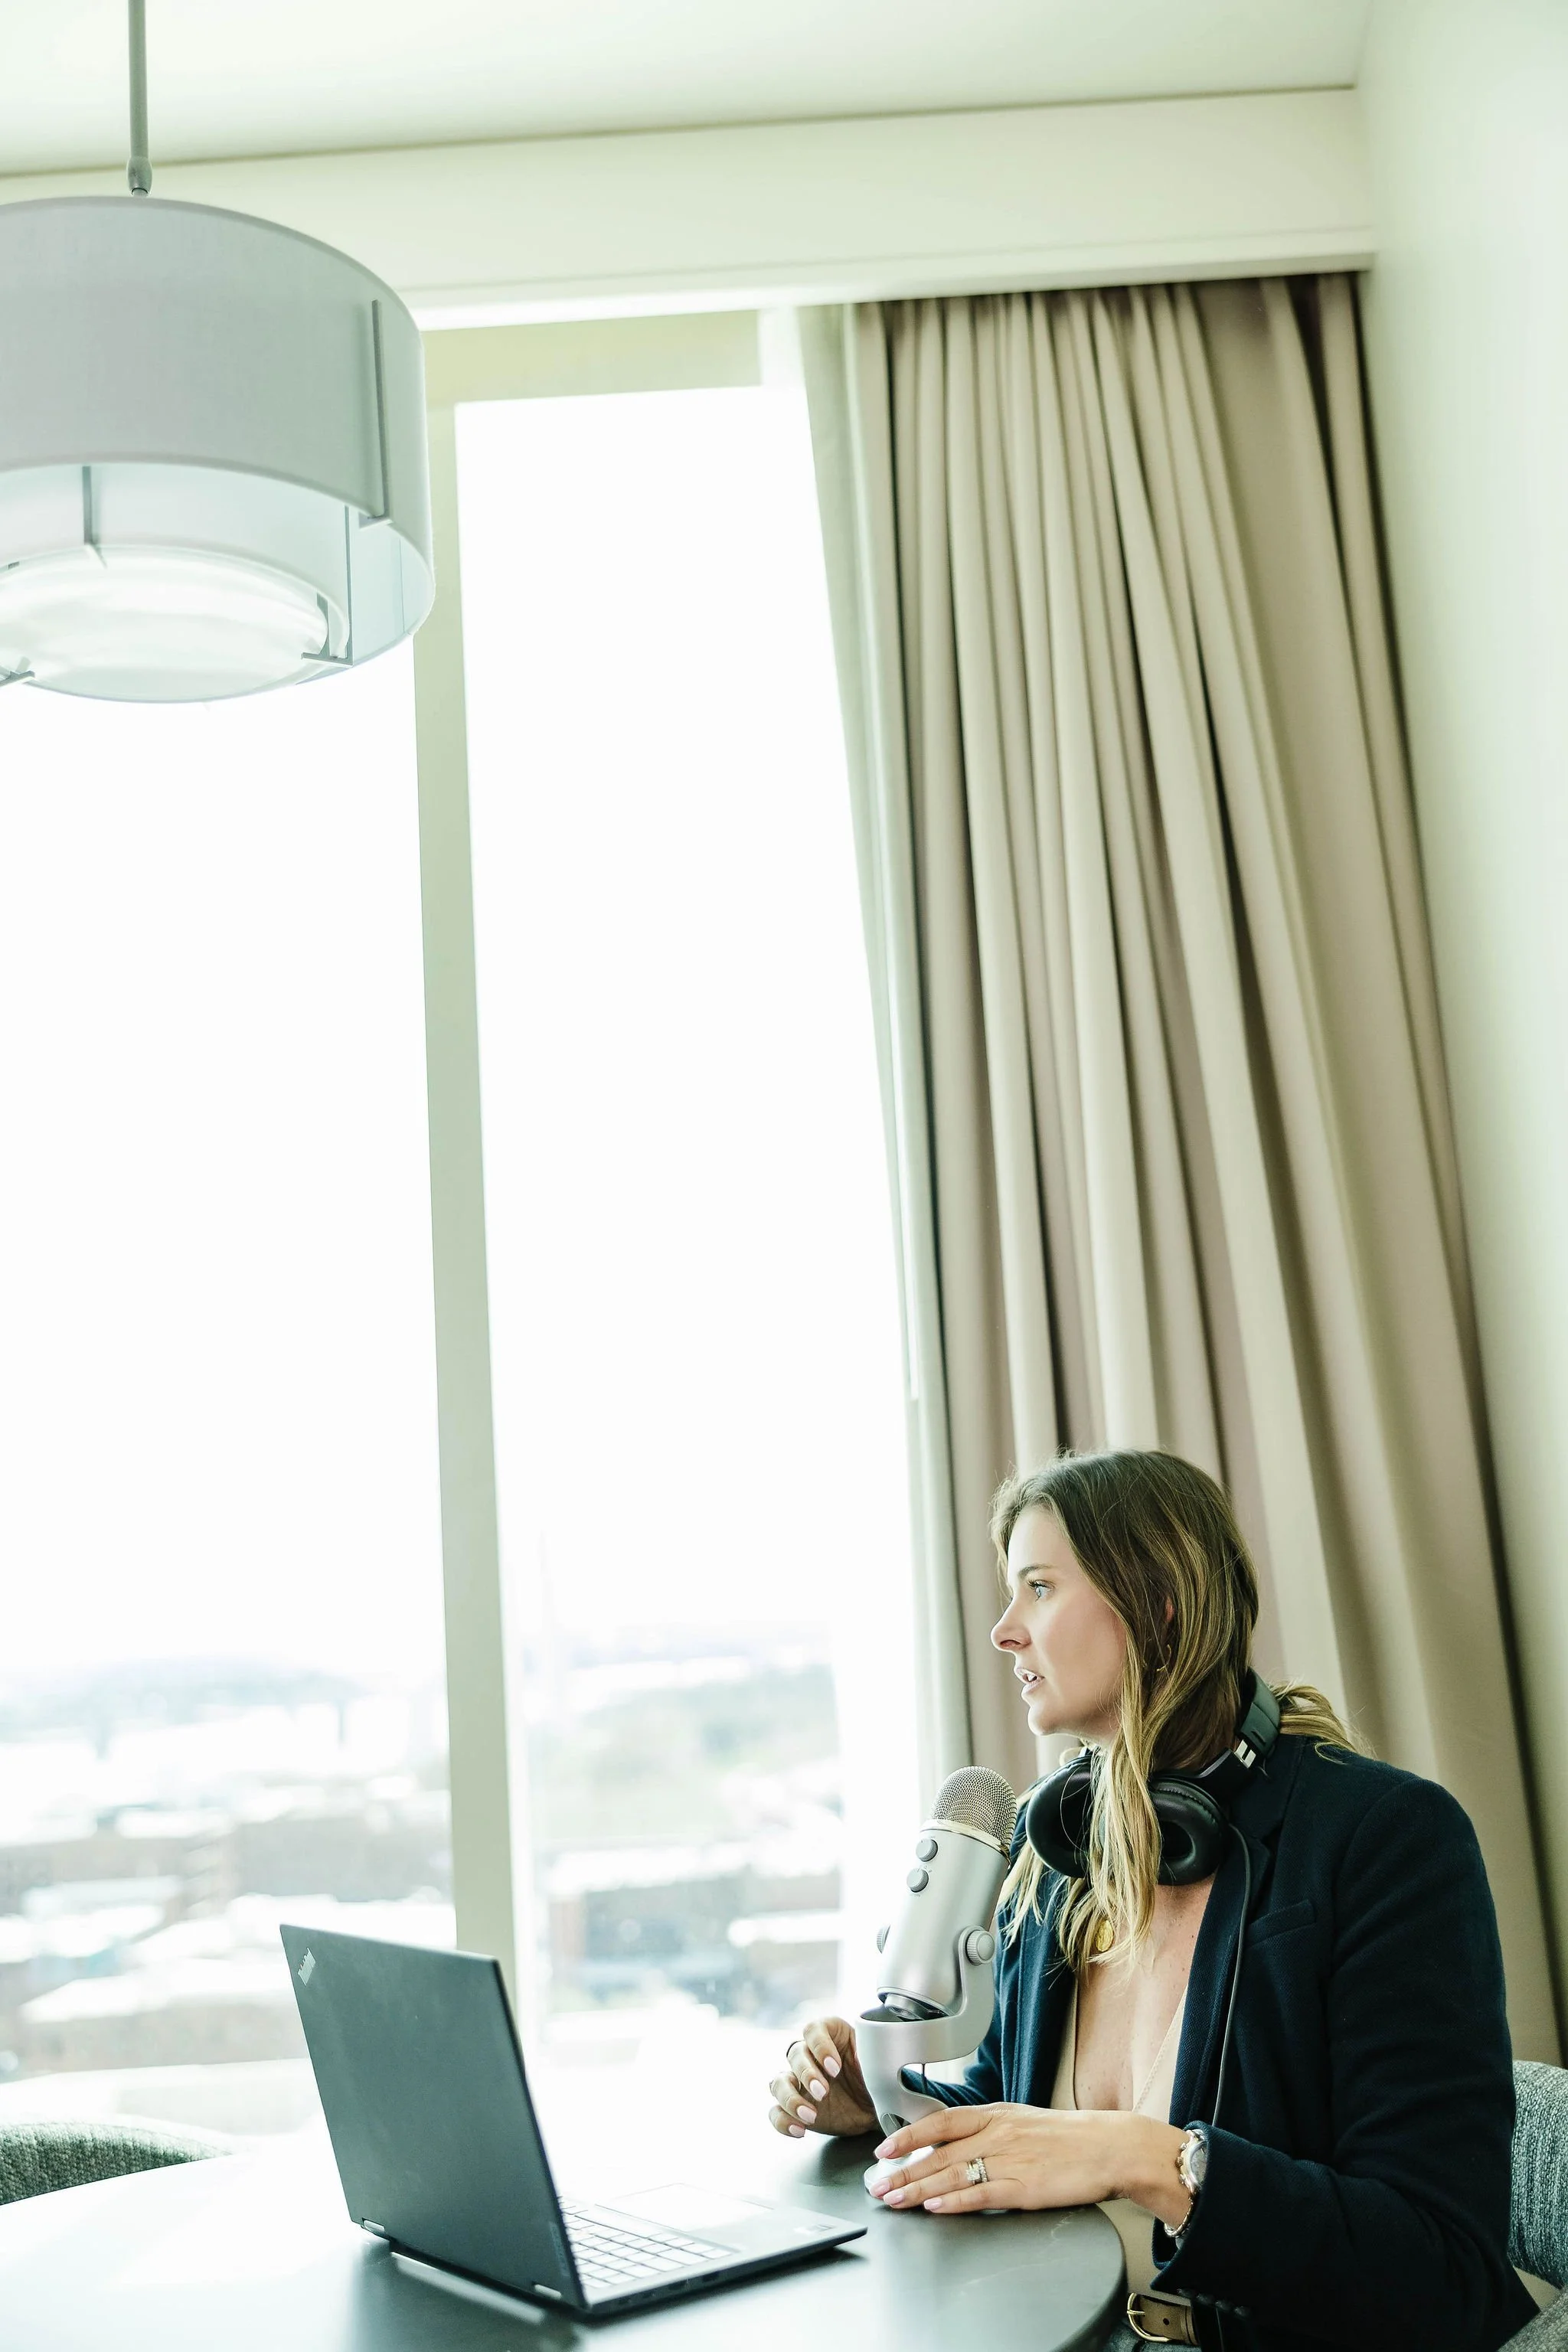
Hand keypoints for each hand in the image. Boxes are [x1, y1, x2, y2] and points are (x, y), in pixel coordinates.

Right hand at [767, 2017, 877, 2138]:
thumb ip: (870, 2054)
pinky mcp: (796, 2107)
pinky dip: (783, 2121)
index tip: (835, 2067)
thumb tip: (862, 2055)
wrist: (880, 2109)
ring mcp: (800, 2082)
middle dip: (806, 2074)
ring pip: (779, 2082)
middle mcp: (811, 2055)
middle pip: (794, 2054)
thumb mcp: (878, 2063)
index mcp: (831, 2035)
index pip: (813, 2030)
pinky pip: (777, 2111)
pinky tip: (800, 2129)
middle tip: (822, 2092)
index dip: (820, 2047)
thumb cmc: (878, 2078)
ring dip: (790, 2098)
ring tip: (810, 2115)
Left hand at [869, 2101, 1184, 2219]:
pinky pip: (981, 2192)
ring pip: (953, 2173)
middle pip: (939, 2152)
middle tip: (878, 2185)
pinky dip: (955, 2200)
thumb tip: (957, 2142)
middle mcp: (997, 2133)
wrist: (1110, 2146)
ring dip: (919, 2188)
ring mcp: (1010, 2159)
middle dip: (903, 2170)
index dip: (909, 2134)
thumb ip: (990, 2130)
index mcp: (996, 2114)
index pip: (941, 2121)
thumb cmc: (1070, 2137)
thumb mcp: (1023, 2120)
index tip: (884, 2147)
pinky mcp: (1024, 2186)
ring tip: (895, 2199)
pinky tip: (935, 2205)